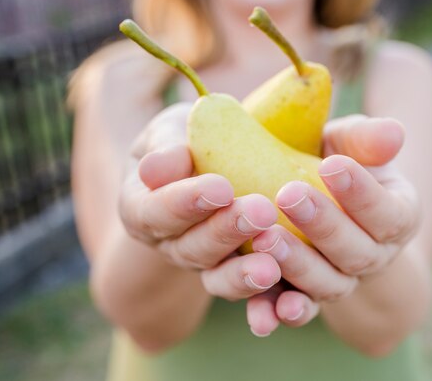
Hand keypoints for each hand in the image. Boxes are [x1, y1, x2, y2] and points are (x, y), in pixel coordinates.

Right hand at [119, 102, 281, 301]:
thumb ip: (166, 146)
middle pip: (192, 247)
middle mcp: (171, 243)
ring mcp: (205, 263)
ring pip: (218, 277)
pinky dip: (266, 301)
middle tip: (260, 211)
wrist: (215, 159)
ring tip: (271, 267)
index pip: (154, 211)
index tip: (220, 188)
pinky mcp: (238, 274)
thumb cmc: (188, 140)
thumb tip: (155, 169)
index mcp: (143, 208)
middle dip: (225, 232)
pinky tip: (288, 299)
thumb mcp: (172, 131)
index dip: (183, 203)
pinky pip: (250, 294)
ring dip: (244, 273)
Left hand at [245, 115, 419, 335]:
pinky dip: (278, 314)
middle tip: (288, 195)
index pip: (388, 213)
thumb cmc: (335, 158)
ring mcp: (340, 281)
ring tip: (266, 238)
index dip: (362, 193)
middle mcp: (373, 256)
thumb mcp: (349, 143)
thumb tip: (393, 132)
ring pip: (327, 285)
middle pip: (356, 254)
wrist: (310, 189)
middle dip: (323, 226)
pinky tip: (263, 314)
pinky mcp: (304, 295)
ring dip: (298, 266)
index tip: (332, 165)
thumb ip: (366, 138)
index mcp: (397, 217)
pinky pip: (296, 309)